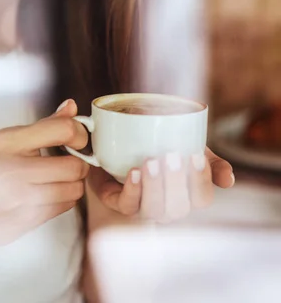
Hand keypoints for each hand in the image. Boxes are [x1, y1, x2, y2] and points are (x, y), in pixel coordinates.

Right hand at [0, 100, 88, 255]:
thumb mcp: (7, 142)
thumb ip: (44, 125)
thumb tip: (71, 106)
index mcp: (9, 140)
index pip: (63, 130)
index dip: (79, 135)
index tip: (77, 141)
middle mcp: (14, 168)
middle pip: (74, 165)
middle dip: (78, 166)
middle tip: (70, 164)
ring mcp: (20, 197)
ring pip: (74, 189)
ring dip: (73, 186)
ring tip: (58, 181)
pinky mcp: (27, 219)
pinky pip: (65, 207)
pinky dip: (64, 201)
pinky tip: (49, 196)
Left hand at [88, 147, 233, 222]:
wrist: (123, 138)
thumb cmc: (162, 146)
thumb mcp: (191, 148)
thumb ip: (212, 162)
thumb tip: (228, 180)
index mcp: (188, 195)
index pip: (202, 198)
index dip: (201, 181)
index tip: (196, 156)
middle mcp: (168, 206)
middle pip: (178, 208)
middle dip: (176, 182)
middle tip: (172, 155)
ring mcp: (143, 206)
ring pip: (153, 210)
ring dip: (154, 187)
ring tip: (151, 161)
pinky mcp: (119, 202)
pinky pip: (127, 206)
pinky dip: (132, 190)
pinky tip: (134, 172)